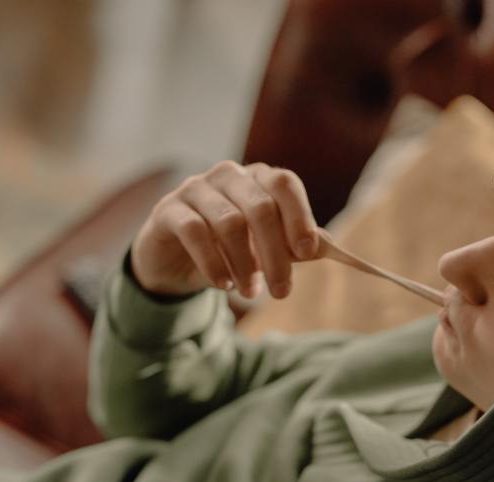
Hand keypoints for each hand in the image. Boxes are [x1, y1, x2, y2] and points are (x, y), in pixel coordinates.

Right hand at [129, 161, 319, 299]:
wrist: (175, 260)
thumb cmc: (229, 251)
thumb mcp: (264, 251)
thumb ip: (292, 248)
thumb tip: (325, 249)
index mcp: (257, 179)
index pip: (284, 184)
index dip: (299, 216)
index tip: (308, 253)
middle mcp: (228, 176)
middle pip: (260, 207)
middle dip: (275, 254)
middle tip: (282, 292)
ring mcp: (196, 189)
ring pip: (229, 222)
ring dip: (245, 265)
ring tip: (251, 294)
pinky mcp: (168, 210)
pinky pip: (195, 232)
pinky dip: (213, 263)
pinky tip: (222, 285)